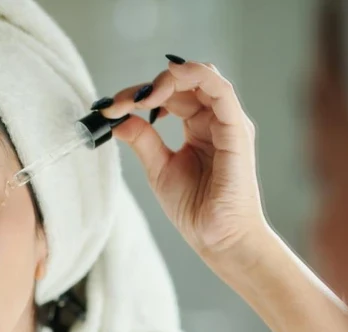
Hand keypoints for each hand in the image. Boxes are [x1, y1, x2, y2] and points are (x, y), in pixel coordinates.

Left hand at [103, 57, 268, 266]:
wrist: (218, 239)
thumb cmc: (196, 209)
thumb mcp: (159, 169)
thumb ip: (143, 140)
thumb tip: (118, 119)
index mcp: (198, 127)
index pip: (170, 95)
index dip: (138, 95)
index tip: (109, 108)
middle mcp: (215, 120)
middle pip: (183, 82)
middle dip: (147, 87)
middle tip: (117, 103)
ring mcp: (228, 123)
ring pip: (203, 78)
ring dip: (167, 79)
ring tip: (140, 97)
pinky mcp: (237, 130)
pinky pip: (221, 91)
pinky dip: (197, 76)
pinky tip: (171, 76)